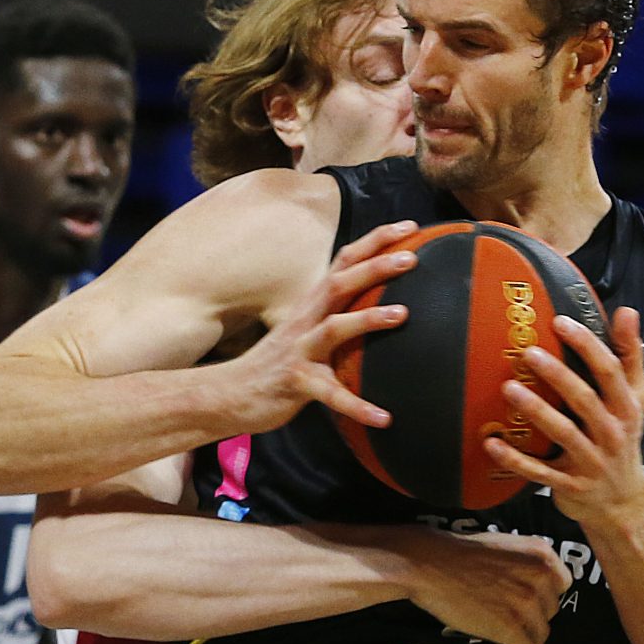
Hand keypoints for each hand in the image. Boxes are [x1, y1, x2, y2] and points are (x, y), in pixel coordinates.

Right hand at [222, 221, 418, 435]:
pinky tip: (383, 418)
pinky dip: (356, 405)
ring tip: (403, 314)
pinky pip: (330, 394)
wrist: (231, 393)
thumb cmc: (279, 361)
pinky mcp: (296, 383)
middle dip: (375, 267)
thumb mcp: (307, 328)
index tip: (410, 225)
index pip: (345, 261)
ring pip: (334, 328)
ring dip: (367, 319)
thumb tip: (379, 300)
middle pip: (339, 283)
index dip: (375, 242)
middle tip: (412, 256)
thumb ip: (337, 311)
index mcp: (313, 304)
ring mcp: (300, 350)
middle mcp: (306, 320)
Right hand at [398, 529, 571, 643]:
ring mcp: (527, 603)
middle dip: (534, 617)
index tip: (535, 605)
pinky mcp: (511, 628)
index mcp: (541, 554)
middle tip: (513, 621)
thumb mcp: (505, 545)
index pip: (562, 584)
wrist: (430, 565)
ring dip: (528, 641)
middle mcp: (540, 577)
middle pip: (550, 610)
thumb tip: (535, 587)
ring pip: (541, 634)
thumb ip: (525, 563)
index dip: (546, 596)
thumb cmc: (459, 554)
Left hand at [486, 307, 643, 527]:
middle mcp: (611, 433)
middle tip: (528, 353)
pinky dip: (515, 459)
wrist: (624, 502)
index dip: (587, 346)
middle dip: (558, 375)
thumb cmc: (623, 439)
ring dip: (536, 411)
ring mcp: (591, 462)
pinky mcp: (570, 486)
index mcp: (626, 408)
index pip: (610, 372)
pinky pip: (540, 472)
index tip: (560, 323)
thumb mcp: (636, 399)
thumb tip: (627, 312)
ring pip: (563, 434)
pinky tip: (492, 443)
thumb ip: (630, 356)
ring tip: (509, 389)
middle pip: (585, 400)